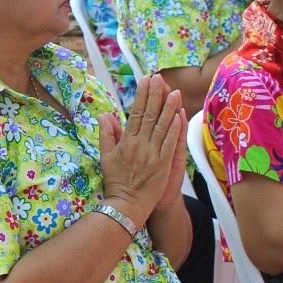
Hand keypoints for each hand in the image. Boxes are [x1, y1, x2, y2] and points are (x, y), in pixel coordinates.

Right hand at [99, 75, 185, 224]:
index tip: (145, 80)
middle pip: (148, 115)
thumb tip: (104, 115)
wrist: (126, 205)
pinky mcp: (163, 164)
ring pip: (161, 126)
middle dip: (154, 95)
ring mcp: (151, 154)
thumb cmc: (117, 181)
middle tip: (159, 78)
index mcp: (125, 142)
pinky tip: (178, 116)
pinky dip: (174, 129)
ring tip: (174, 92)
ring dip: (168, 108)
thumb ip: (107, 135)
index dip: (141, 96)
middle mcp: (138, 145)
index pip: (134, 113)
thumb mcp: (106, 157)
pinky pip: (170, 143)